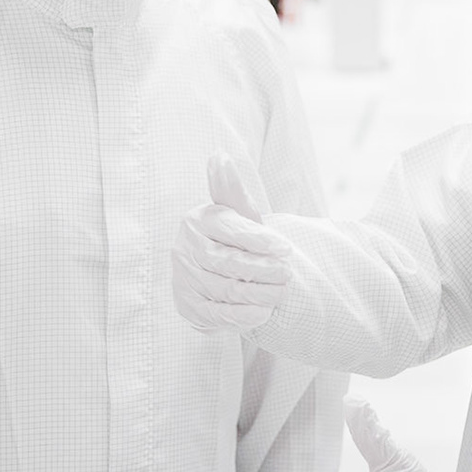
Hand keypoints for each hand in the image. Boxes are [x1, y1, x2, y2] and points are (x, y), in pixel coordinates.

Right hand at [172, 153, 294, 331]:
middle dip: (261, 269)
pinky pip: (217, 314)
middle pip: (227, 262)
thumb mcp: (238, 213)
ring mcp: (184, 279)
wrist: (217, 274)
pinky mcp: (188, 307)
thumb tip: (219, 156)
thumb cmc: (234, 238)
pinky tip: (263, 312)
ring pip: (224, 289)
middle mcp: (184, 249)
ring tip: (281, 293)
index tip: (286, 249)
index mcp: (197, 220)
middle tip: (287, 274)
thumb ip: (231, 189)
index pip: (231, 229)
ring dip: (257, 293)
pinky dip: (243, 315)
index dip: (260, 240)